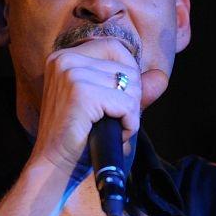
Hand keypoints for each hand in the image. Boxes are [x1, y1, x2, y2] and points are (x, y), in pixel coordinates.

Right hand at [30, 37, 168, 180]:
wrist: (54, 167)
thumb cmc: (78, 138)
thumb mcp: (107, 106)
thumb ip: (132, 88)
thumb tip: (161, 77)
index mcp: (64, 57)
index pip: (114, 47)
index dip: (129, 72)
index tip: (122, 99)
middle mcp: (64, 60)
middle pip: (125, 66)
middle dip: (131, 97)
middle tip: (117, 120)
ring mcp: (71, 74)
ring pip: (129, 86)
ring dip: (130, 113)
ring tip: (112, 129)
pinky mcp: (81, 93)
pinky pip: (126, 104)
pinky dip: (129, 124)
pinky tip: (115, 135)